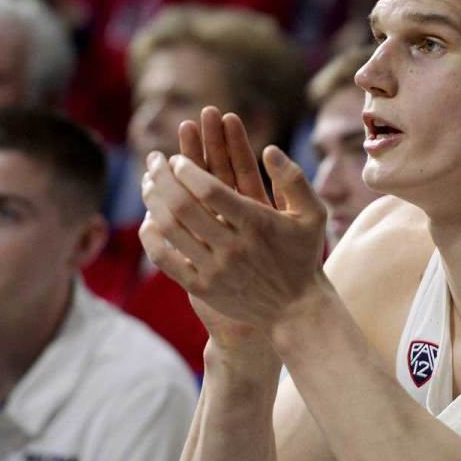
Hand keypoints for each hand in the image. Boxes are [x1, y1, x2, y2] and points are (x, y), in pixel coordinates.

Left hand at [139, 107, 326, 329]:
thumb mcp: (313, 214)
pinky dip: (151, 236)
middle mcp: (233, 246)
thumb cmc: (303, 256)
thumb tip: (268, 149)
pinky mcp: (202, 288)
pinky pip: (165, 259)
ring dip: (153, 201)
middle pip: (183, 205)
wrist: (296, 310)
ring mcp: (215, 269)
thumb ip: (294, 179)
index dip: (187, 168)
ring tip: (148, 183)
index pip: (210, 189)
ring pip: (170, 229)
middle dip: (162, 177)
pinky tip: (148, 219)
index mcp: (256, 223)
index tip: (177, 158)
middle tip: (153, 160)